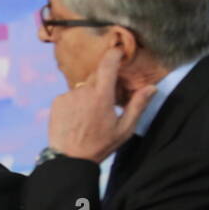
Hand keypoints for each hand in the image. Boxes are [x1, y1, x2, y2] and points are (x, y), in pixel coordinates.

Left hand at [47, 48, 155, 162]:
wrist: (69, 159)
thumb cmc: (100, 145)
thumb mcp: (124, 129)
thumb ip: (138, 105)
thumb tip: (152, 87)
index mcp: (102, 96)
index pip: (108, 65)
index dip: (114, 54)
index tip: (119, 50)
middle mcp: (83, 91)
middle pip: (96, 77)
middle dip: (103, 85)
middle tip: (106, 104)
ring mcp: (68, 96)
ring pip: (82, 88)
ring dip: (88, 95)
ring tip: (90, 117)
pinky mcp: (57, 101)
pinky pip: (70, 95)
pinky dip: (76, 102)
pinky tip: (78, 118)